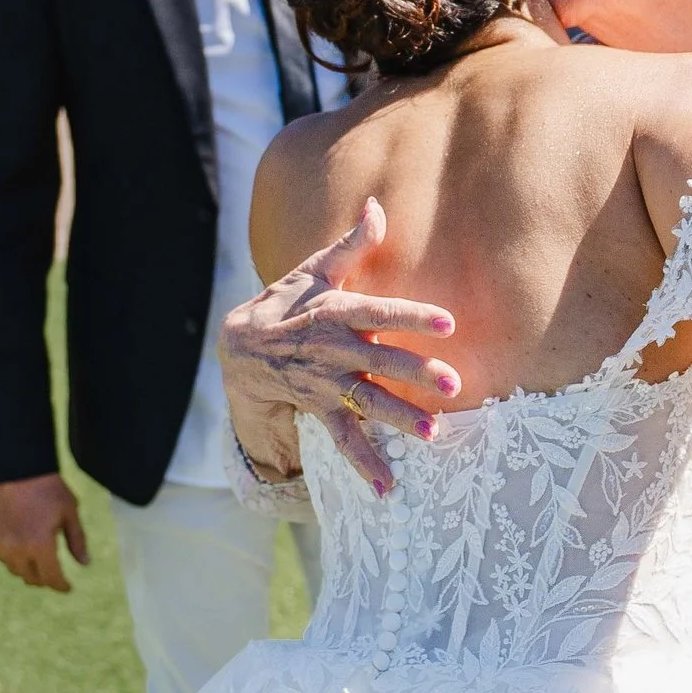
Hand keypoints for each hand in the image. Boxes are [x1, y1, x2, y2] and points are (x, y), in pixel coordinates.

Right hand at [0, 472, 88, 592]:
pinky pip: (3, 558)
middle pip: (32, 578)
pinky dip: (15, 560)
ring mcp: (1, 544)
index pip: (52, 577)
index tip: (68, 588)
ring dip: (28, 571)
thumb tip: (85, 563)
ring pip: (15, 571)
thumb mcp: (70, 513)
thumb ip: (77, 541)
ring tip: (40, 563)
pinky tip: (24, 550)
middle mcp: (18, 550)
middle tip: (55, 576)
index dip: (61, 586)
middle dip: (45, 580)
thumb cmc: (48, 489)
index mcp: (41, 545)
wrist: (17, 470)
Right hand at [221, 198, 461, 488]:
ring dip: (398, 418)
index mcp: (336, 311)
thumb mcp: (316, 270)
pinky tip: (389, 487)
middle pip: (379, 360)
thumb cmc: (288, 302)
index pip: (380, 310)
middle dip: (416, 372)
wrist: (238, 346)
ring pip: (366, 401)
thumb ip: (353, 244)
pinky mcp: (319, 409)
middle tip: (453, 383)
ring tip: (432, 433)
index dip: (413, 316)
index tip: (449, 323)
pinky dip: (365, 464)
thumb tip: (377, 205)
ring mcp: (325, 382)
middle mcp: (332, 349)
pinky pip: (344, 439)